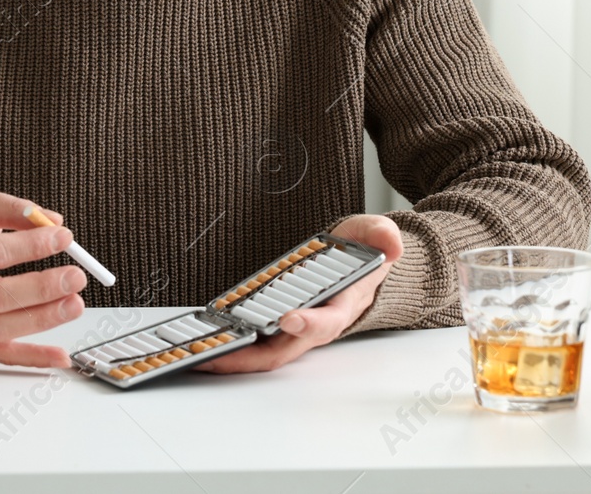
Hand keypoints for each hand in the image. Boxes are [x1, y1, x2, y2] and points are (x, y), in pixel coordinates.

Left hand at [194, 214, 402, 373]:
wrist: (360, 267)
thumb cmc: (361, 254)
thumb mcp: (373, 234)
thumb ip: (380, 234)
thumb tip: (389, 242)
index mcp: (342, 305)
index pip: (328, 321)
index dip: (310, 323)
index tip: (289, 318)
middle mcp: (318, 325)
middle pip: (286, 349)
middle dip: (251, 355)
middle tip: (217, 354)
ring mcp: (297, 330)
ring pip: (267, 353)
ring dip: (236, 357)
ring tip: (201, 356)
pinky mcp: (280, 328)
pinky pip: (258, 344)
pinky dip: (235, 346)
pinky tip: (208, 343)